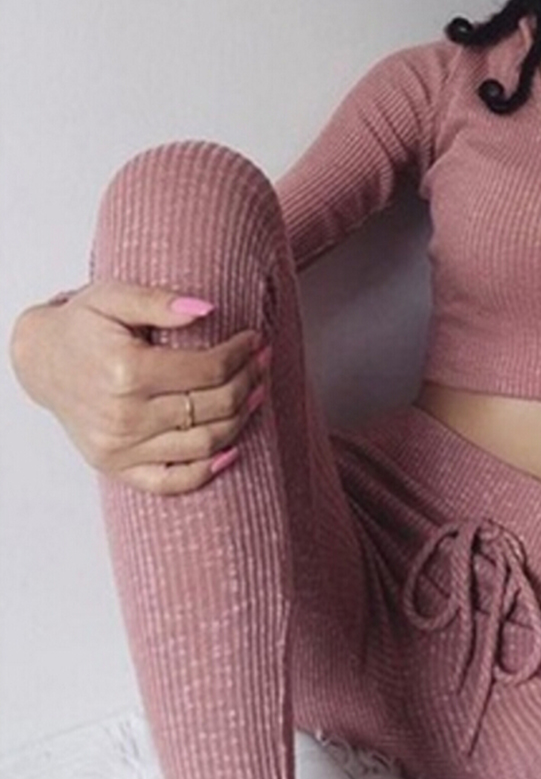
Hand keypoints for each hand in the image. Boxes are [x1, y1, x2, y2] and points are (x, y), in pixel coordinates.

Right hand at [9, 281, 269, 494]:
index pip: (208, 369)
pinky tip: (233, 449)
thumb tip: (207, 309)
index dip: (240, 354)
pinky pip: (172, 481)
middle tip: (263, 362)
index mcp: (126, 371)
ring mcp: (121, 447)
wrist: (40, 360)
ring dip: (241, 420)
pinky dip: (207, 471)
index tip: (254, 340)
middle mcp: (125, 415)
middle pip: (213, 406)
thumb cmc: (81, 327)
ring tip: (256, 393)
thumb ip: (158, 300)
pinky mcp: (118, 467)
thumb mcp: (113, 297)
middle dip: (248, 381)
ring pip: (204, 443)